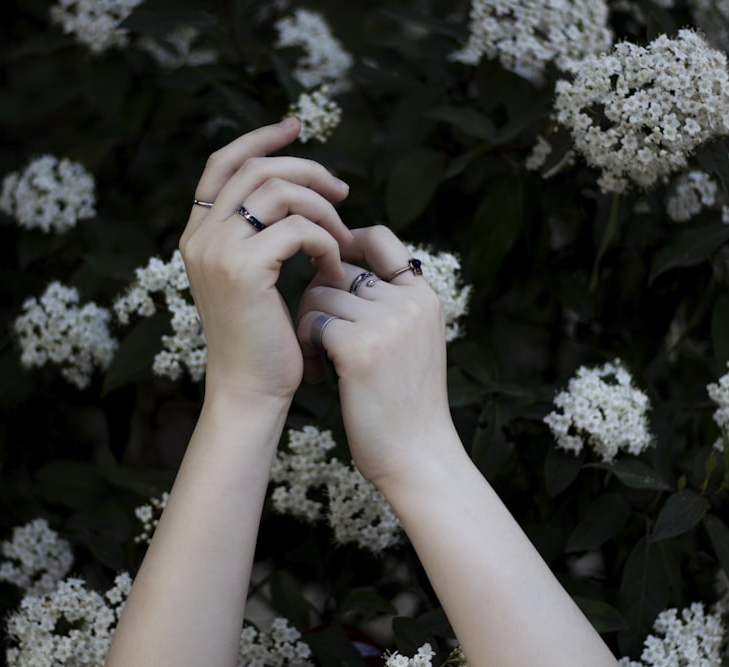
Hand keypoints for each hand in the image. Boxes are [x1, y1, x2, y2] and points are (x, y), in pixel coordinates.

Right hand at [181, 118, 352, 404]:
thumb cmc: (262, 339)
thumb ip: (259, 233)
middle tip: (344, 192)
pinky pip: (299, 229)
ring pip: (282, 193)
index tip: (295, 125)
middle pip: (258, 169)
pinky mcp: (244, 268)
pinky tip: (334, 271)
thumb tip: (296, 189)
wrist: (251, 389)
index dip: (259, 138)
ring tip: (343, 242)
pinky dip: (328, 243)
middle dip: (308, 171)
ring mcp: (218, 250)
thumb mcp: (254, 276)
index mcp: (198, 233)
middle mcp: (200, 236)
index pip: (223, 163)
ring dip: (324, 211)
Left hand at [296, 226, 455, 485]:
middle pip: (336, 271)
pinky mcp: (360, 346)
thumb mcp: (410, 343)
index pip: (379, 238)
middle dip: (317, 301)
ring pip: (318, 295)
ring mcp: (386, 321)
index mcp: (423, 296)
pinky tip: (319, 376)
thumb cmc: (405, 405)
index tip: (326, 272)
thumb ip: (387, 305)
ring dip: (307, 327)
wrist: (418, 455)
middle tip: (318, 341)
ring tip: (319, 364)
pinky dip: (306, 347)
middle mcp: (408, 301)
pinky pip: (311, 322)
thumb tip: (332, 270)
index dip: (344, 245)